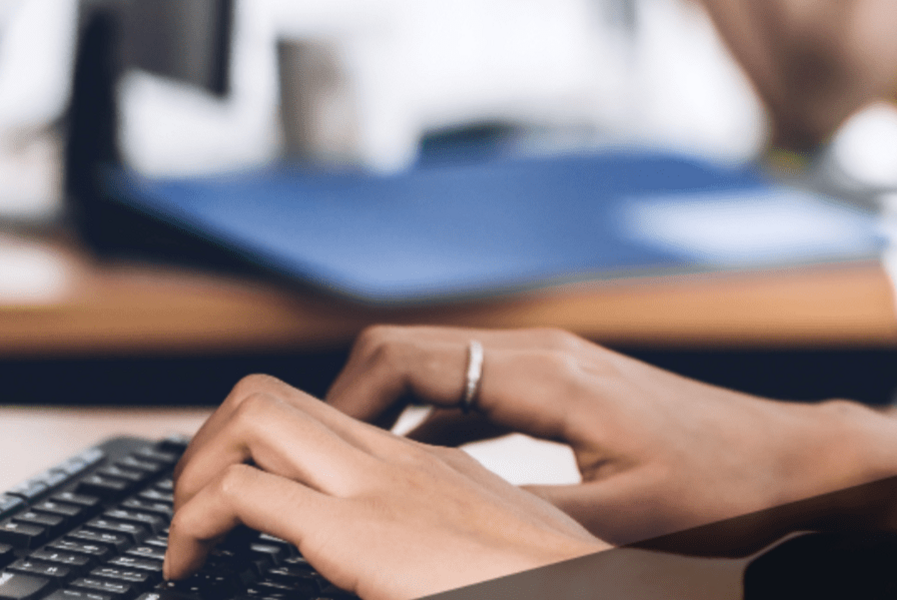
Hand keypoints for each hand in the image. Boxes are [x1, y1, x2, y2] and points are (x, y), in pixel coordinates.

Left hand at [167, 375, 610, 599]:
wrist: (605, 595)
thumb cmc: (561, 589)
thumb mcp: (497, 566)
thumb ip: (451, 558)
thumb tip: (418, 575)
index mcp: (438, 471)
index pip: (331, 420)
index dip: (266, 448)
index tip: (248, 507)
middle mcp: (405, 461)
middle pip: (279, 396)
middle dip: (213, 443)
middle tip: (196, 509)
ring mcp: (381, 485)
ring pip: (252, 416)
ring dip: (197, 468)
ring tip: (186, 531)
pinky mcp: (358, 526)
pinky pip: (241, 492)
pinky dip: (193, 521)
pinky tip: (191, 566)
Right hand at [322, 326, 896, 545]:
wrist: (798, 463)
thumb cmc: (724, 494)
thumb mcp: (618, 529)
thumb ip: (523, 528)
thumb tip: (435, 546)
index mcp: (546, 378)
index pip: (406, 361)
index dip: (338, 401)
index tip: (294, 451)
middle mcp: (547, 355)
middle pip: (412, 352)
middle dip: (347, 402)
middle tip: (300, 463)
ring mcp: (562, 365)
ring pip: (446, 369)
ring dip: (392, 412)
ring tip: (342, 473)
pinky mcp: (577, 387)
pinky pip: (481, 389)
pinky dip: (438, 421)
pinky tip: (420, 472)